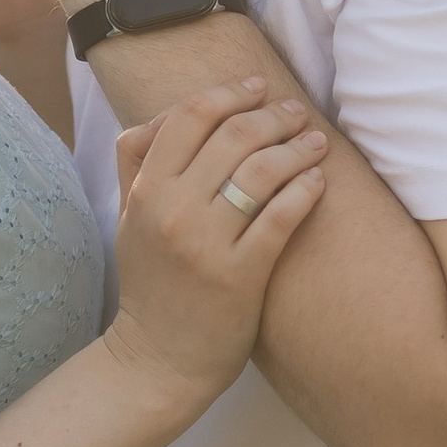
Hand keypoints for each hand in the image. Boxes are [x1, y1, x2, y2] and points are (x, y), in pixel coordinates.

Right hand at [106, 82, 325, 406]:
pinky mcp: (239, 276)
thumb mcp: (128, 217)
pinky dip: (304, 191)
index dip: (229, 92)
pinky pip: (280, 218)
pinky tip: (318, 182)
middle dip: (273, 115)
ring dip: (296, 148)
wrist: (157, 358)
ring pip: (261, 171)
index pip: (190, 116)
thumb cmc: (150, 284)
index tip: (257, 87)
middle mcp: (173, 210)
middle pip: (233, 136)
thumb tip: (165, 114)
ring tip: (316, 143)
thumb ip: (138, 163)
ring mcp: (206, 244)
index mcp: (146, 190)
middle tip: (296, 113)